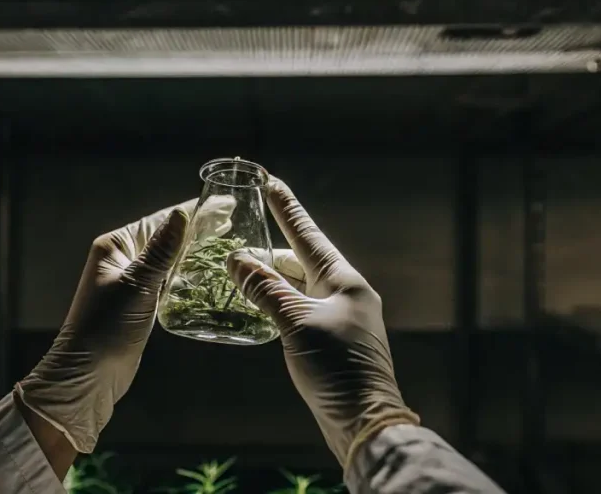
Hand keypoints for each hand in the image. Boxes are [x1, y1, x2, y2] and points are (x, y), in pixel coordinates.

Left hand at [16, 196, 235, 453]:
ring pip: (169, 259)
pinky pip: (167, 281)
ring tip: (227, 243)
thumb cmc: (106, 328)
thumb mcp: (137, 286)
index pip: (160, 221)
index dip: (193, 211)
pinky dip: (187, 274)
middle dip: (197, 229)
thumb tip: (182, 215)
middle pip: (166, 236)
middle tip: (233, 222)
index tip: (224, 204)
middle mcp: (122, 260)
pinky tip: (207, 274)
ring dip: (194, 251)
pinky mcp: (140, 303)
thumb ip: (161, 251)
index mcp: (115, 247)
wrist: (88, 376)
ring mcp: (131, 282)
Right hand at [226, 178, 418, 467]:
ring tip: (239, 271)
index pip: (308, 235)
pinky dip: (275, 304)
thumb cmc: (336, 367)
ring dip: (269, 280)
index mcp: (344, 281)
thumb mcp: (296, 323)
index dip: (287, 209)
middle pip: (300, 261)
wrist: (363, 418)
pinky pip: (298, 310)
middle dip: (269, 251)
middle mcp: (344, 293)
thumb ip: (266, 290)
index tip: (271, 182)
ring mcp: (339, 318)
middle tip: (239, 238)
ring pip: (297, 288)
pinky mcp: (331, 341)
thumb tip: (237, 260)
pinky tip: (256, 306)